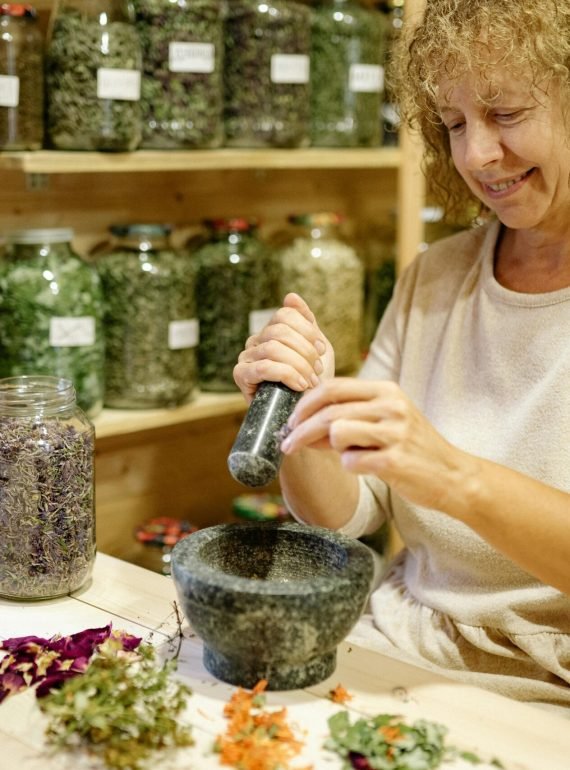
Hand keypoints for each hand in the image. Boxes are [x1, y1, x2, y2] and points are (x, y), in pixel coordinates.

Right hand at [233, 293, 334, 403]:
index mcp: (272, 331)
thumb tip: (290, 296)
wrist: (306, 413)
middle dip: (305, 351)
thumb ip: (306, 322)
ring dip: (299, 365)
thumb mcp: (317, 349)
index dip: (307, 330)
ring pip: (274, 348)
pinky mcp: (241, 375)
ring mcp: (246, 357)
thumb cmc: (312, 382)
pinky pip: (264, 367)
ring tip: (310, 381)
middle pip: (279, 330)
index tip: (321, 350)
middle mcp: (256, 340)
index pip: (285, 314)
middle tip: (317, 370)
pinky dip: (287, 375)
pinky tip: (300, 385)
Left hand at [280, 377, 471, 512]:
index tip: (291, 421)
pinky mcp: (395, 460)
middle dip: (300, 430)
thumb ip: (348, 417)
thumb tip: (301, 424)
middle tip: (287, 444)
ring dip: (334, 449)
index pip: (332, 387)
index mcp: (386, 390)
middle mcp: (391, 406)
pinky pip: (351, 462)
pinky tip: (367, 468)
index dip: (304, 404)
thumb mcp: (385, 421)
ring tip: (352, 455)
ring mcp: (394, 432)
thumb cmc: (411, 448)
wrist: (452, 475)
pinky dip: (351, 467)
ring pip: (337, 433)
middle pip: (329, 411)